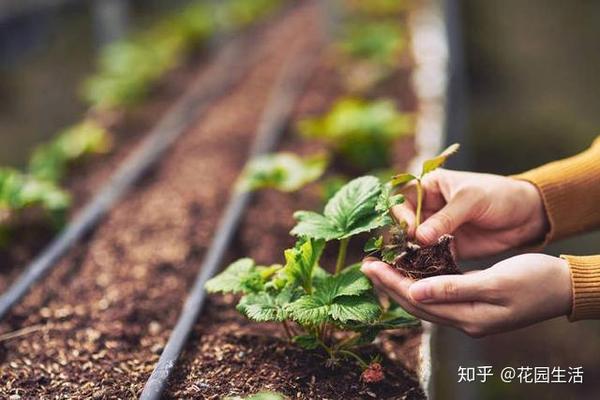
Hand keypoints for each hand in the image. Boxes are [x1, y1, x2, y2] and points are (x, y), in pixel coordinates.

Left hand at [361, 254, 571, 336]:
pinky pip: (439, 294)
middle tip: (366, 265)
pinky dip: (422, 282)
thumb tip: (414, 292)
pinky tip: (412, 271)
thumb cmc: (534, 281)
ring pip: (426, 300)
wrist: (564, 287)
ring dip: (402, 283)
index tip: (370, 266)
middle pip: (417, 303)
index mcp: (469, 318)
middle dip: (390, 284)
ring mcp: (470, 314)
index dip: (391, 284)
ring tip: (382, 267)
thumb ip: (453, 289)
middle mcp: (465, 320)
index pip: (418, 301)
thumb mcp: (495, 283)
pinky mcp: (474, 303)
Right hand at [394, 169, 548, 258]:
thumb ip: (445, 218)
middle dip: (402, 240)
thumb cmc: (499, 195)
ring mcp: (435, 229)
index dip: (402, 217)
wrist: (528, 215)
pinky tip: (427, 274)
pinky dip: (427, 265)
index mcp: (428, 187)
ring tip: (412, 267)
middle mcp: (427, 208)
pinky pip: (430, 257)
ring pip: (413, 243)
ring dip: (412, 255)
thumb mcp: (471, 200)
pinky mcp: (446, 247)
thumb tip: (419, 237)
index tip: (411, 231)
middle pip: (403, 225)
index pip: (402, 201)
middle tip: (406, 254)